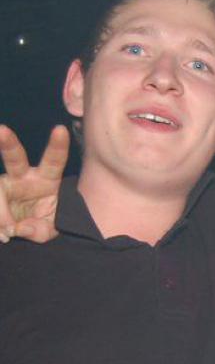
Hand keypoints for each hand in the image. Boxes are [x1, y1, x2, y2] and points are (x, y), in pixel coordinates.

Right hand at [0, 124, 69, 242]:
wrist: (25, 231)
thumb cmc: (43, 224)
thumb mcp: (49, 230)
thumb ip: (38, 230)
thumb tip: (17, 228)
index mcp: (48, 179)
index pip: (54, 161)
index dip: (58, 145)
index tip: (60, 129)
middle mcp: (24, 177)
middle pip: (15, 158)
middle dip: (8, 143)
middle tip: (1, 131)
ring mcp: (5, 184)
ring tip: (6, 234)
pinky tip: (1, 234)